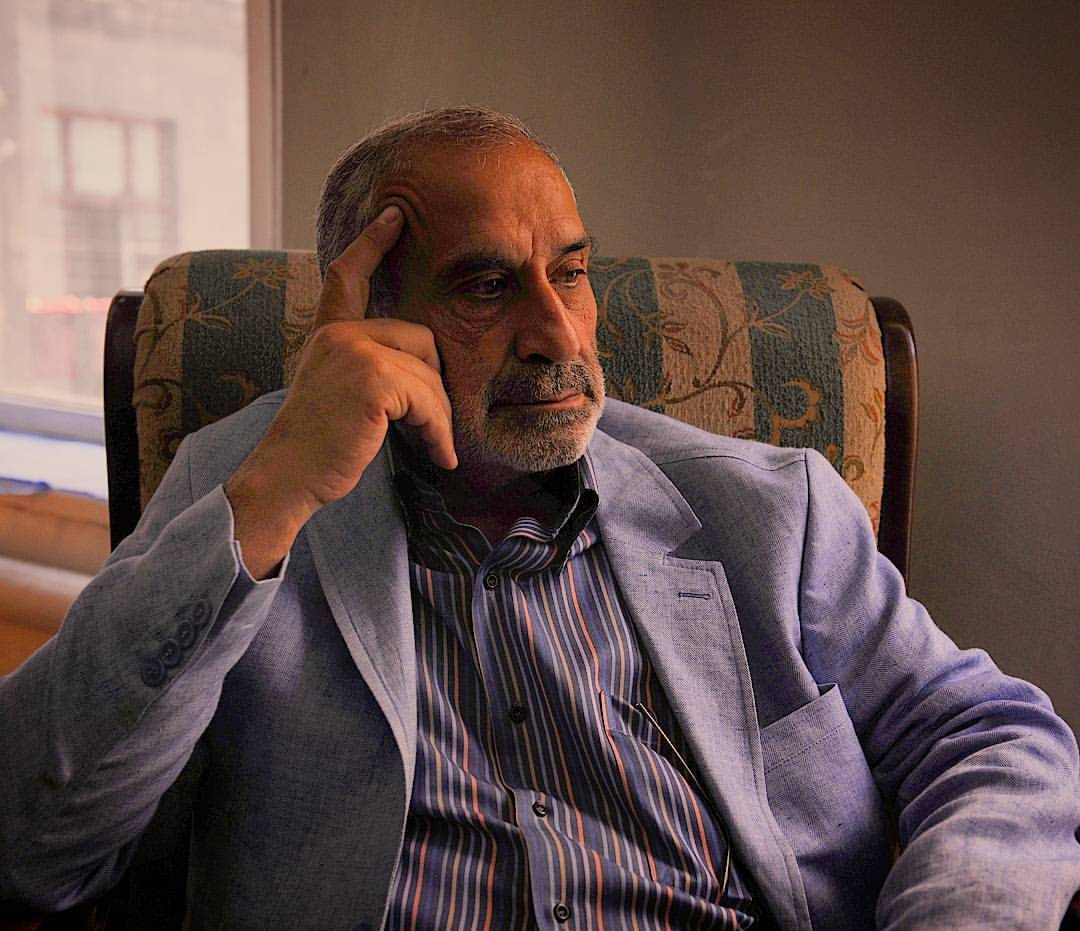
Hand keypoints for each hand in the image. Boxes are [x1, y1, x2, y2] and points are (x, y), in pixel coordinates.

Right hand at [224, 205, 455, 576]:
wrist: (288, 477)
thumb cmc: (317, 448)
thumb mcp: (337, 393)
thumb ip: (368, 368)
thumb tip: (428, 370)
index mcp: (328, 334)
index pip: (348, 275)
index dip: (373, 241)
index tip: (394, 214)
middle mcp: (339, 335)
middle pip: (421, 339)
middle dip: (435, 386)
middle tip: (434, 428)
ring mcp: (355, 352)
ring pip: (430, 374)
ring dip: (439, 418)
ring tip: (435, 449)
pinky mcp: (373, 380)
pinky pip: (429, 399)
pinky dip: (439, 432)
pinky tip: (437, 456)